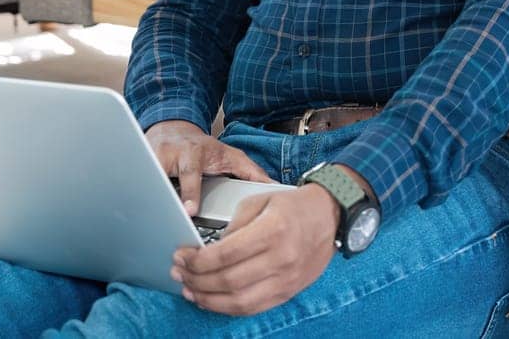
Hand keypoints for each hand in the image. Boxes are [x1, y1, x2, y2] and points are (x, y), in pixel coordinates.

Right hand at [144, 121, 272, 215]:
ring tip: (145, 223)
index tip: (189, 211)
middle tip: (163, 222)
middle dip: (161, 199)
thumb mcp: (229, 155)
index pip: (190, 174)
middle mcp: (169, 154)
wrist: (172, 130)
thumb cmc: (202, 148)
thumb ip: (250, 171)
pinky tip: (133, 213)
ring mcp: (149, 159)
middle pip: (162, 179)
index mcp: (192, 153)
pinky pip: (134, 184)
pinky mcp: (137, 166)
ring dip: (145, 200)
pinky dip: (134, 197)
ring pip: (145, 181)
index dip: (190, 193)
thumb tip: (274, 187)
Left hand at [171, 184, 339, 315]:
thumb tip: (209, 250)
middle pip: (229, 280)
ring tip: (190, 291)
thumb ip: (233, 225)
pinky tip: (212, 301)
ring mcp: (286, 279)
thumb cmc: (293, 205)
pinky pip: (254, 308)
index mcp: (272, 230)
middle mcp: (281, 258)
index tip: (181, 257)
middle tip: (179, 274)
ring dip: (208, 299)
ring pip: (239, 301)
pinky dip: (228, 308)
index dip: (198, 260)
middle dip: (197, 280)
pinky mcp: (288, 292)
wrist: (329, 217)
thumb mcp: (259, 200)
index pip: (226, 253)